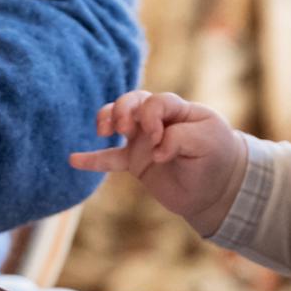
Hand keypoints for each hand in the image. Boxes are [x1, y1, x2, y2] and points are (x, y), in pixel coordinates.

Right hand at [68, 90, 246, 235]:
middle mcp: (159, 121)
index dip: (151, 116)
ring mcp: (145, 140)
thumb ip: (179, 138)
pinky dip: (92, 159)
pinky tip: (74, 160)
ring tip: (104, 132)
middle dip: (123, 111)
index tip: (158, 140)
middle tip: (123, 129)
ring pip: (118, 120)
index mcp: (178, 110)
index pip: (156, 102)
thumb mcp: (207, 142)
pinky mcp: (136, 161)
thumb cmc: (217, 158)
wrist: (217, 188)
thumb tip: (153, 151)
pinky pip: (110, 158)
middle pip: (133, 101)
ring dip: (108, 119)